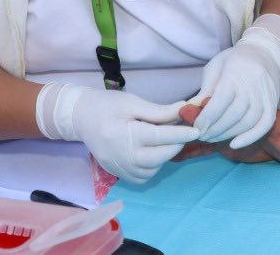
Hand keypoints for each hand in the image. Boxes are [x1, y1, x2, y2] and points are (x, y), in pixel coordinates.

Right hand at [35, 83, 197, 184]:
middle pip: (162, 156)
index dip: (183, 133)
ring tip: (164, 137)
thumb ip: (160, 111)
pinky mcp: (118, 174)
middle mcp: (124, 157)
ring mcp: (120, 168)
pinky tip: (152, 150)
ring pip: (155, 168)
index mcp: (127, 135)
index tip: (198, 129)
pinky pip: (144, 176)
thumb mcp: (133, 102)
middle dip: (177, 143)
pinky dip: (153, 165)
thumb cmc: (107, 105)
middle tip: (183, 130)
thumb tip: (185, 109)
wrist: (80, 118)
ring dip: (165, 154)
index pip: (163, 137)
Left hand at [191, 32, 279, 147]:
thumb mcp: (215, 67)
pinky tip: (235, 143)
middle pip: (233, 115)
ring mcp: (265, 95)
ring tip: (213, 137)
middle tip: (202, 135)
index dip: (207, 118)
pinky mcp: (274, 103)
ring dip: (228, 134)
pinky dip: (251, 137)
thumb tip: (191, 111)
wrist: (265, 52)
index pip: (220, 101)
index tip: (196, 127)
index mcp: (235, 73)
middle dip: (215, 129)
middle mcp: (252, 85)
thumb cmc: (234, 60)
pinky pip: (265, 124)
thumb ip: (205, 89)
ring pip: (247, 122)